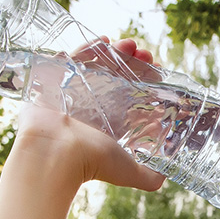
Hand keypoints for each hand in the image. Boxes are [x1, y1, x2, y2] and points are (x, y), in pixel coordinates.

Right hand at [11, 38, 165, 190]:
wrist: (55, 154)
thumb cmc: (92, 162)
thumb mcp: (130, 171)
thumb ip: (150, 177)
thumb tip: (164, 178)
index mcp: (108, 125)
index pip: (130, 99)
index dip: (145, 83)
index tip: (158, 72)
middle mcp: (91, 108)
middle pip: (116, 78)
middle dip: (133, 64)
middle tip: (146, 55)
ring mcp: (73, 92)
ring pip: (97, 66)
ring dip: (116, 53)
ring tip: (131, 45)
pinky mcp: (56, 80)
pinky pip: (72, 58)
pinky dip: (88, 47)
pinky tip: (104, 40)